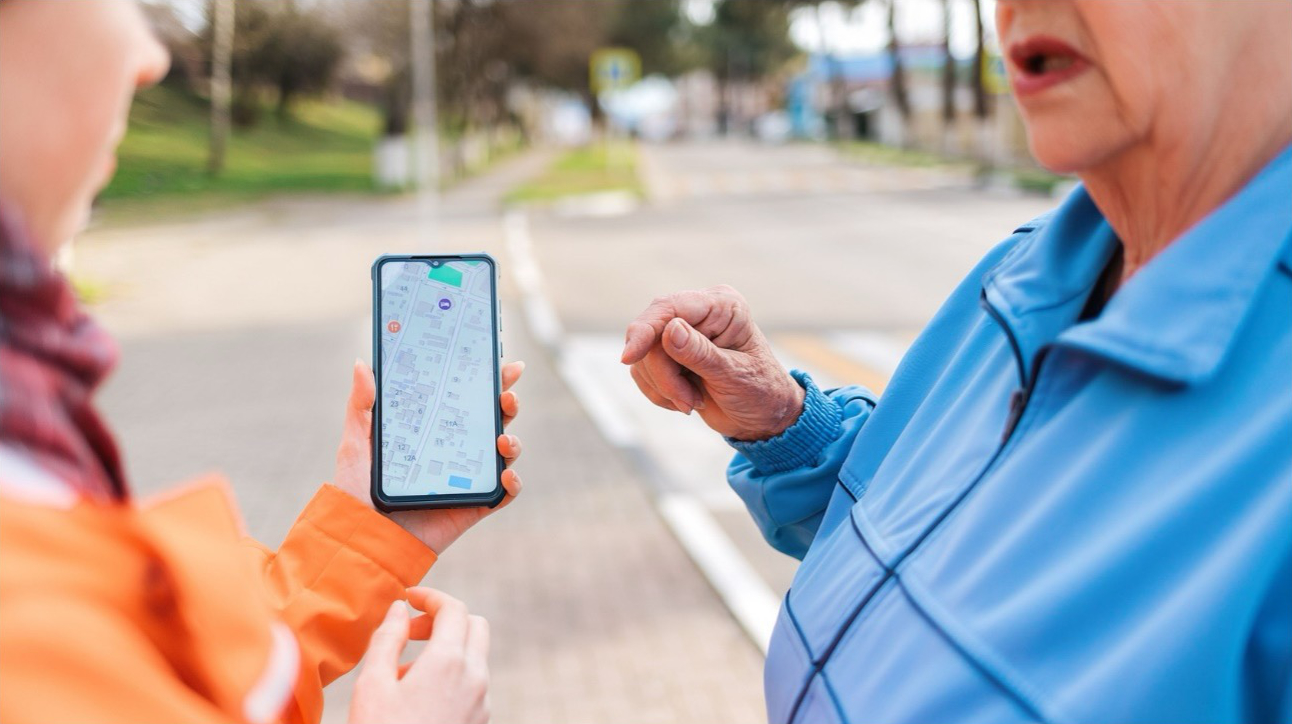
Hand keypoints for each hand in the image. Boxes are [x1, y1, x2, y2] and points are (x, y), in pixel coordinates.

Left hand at [334, 359, 525, 554]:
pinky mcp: (473, 507)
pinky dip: (513, 483)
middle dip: (507, 402)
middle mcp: (453, 451)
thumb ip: (360, 405)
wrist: (364, 540)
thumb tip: (361, 363)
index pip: (465, 399)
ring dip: (513, 441)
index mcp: (432, 430)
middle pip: (492, 420)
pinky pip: (503, 494)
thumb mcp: (356, 443)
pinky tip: (505, 474)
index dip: (488, 380)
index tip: (502, 364)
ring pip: (503, 452)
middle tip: (507, 395)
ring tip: (502, 439)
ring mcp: (465, 479)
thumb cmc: (355, 493)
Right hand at [349, 588, 490, 723]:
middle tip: (410, 631)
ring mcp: (482, 702)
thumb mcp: (372, 685)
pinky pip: (472, 684)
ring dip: (445, 650)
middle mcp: (475, 678)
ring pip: (473, 656)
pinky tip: (419, 695)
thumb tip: (399, 609)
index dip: (430, 596)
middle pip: (473, 626)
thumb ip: (386, 639)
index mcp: (449, 662)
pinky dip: (451, 675)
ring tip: (402, 672)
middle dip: (443, 619)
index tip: (408, 598)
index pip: (453, 608)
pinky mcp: (480, 720)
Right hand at [621, 285, 803, 440]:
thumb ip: (701, 353)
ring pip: (644, 357)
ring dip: (664, 388)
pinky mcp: (668, 355)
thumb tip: (670, 329)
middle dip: (664, 375)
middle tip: (688, 402)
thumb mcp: (735, 375)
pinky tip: (685, 401)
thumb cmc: (760, 392)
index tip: (629, 358)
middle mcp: (699, 313)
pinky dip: (659, 393)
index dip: (645, 330)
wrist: (762, 417)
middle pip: (652, 335)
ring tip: (694, 402)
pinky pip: (643, 372)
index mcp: (722, 305)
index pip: (671, 308)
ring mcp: (681, 333)